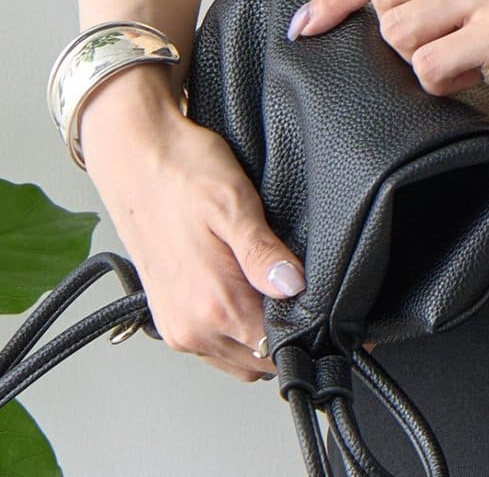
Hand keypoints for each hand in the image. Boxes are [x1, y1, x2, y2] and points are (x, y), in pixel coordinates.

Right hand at [79, 81, 308, 383]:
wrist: (134, 159)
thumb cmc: (182, 173)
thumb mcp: (234, 204)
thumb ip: (264, 253)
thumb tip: (295, 286)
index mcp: (212, 305)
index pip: (274, 350)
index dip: (306, 333)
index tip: (323, 313)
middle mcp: (191, 327)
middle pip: (257, 360)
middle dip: (283, 337)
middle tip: (301, 294)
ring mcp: (176, 326)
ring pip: (236, 356)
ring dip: (258, 334)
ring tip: (272, 288)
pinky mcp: (167, 316)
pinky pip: (212, 343)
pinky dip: (234, 329)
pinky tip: (245, 290)